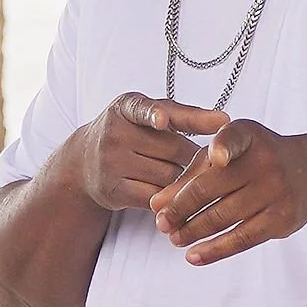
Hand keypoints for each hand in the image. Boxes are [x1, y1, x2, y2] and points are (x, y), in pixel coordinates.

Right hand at [74, 94, 230, 215]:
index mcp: (125, 107)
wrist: (82, 163)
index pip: (142, 109)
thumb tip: (224, 121)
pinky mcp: (113, 190)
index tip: (162, 121)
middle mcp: (115, 133)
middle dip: (194, 157)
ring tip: (188, 178)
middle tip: (210, 162)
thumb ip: (183, 115)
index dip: (154, 115)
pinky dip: (171, 199)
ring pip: (168, 176)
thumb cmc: (130, 132)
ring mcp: (111, 164)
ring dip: (185, 179)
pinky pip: (155, 198)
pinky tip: (177, 197)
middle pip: (173, 149)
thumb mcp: (146, 114)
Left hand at [151, 118, 306, 264]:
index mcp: (248, 136)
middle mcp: (265, 160)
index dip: (226, 147)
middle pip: (212, 188)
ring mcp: (276, 190)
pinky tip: (194, 257)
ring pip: (224, 217)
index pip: (234, 139)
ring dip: (193, 232)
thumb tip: (156, 205)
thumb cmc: (255, 162)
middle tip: (161, 224)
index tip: (217, 157)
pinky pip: (241, 238)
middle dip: (181, 209)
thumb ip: (192, 175)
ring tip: (174, 239)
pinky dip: (214, 250)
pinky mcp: (282, 218)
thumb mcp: (227, 156)